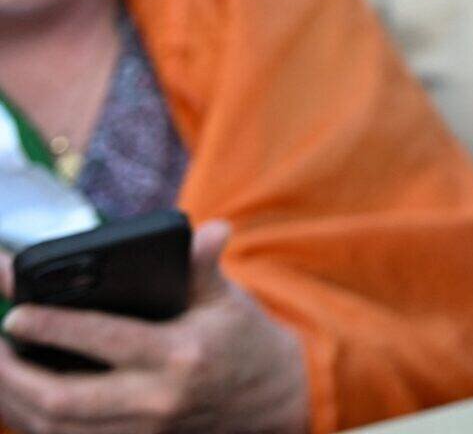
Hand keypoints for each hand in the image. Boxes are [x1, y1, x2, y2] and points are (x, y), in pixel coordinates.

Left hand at [0, 221, 308, 433]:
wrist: (276, 398)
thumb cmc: (245, 340)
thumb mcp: (228, 299)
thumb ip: (205, 266)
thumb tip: (211, 229)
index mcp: (182, 355)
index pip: (105, 340)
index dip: (54, 328)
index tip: (15, 315)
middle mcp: (158, 401)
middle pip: (64, 399)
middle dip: (13, 375)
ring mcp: (145, 432)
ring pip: (57, 429)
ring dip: (16, 403)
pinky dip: (36, 423)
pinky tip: (19, 400)